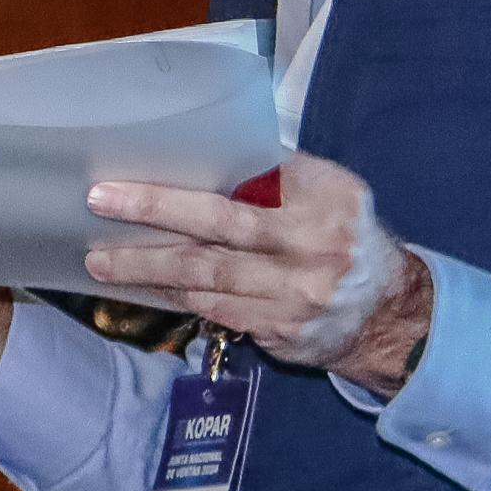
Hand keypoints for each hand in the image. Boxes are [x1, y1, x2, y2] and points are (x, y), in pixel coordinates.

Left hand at [83, 155, 433, 393]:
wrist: (390, 314)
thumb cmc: (345, 238)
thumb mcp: (333, 194)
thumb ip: (280, 177)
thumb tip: (206, 158)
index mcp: (326, 199)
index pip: (250, 181)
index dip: (186, 185)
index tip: (134, 171)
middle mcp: (313, 247)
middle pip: (220, 230)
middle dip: (154, 214)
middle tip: (100, 204)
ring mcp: (296, 295)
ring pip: (208, 279)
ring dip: (149, 269)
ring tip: (103, 261)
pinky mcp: (281, 332)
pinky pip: (216, 311)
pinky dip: (178, 297)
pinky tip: (146, 288)